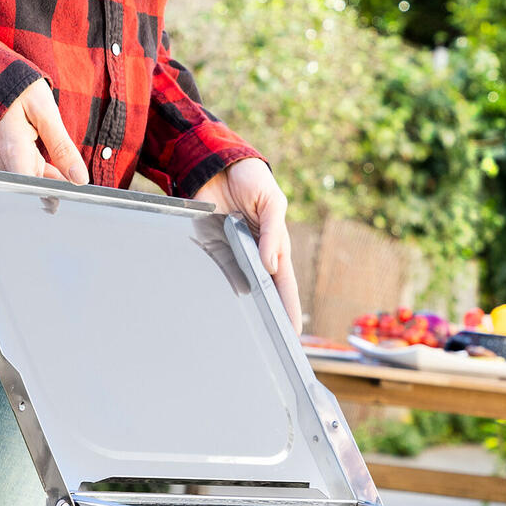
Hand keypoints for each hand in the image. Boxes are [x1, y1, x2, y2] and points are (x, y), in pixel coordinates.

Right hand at [0, 79, 88, 184]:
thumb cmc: (18, 88)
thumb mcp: (45, 112)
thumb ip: (62, 147)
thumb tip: (80, 178)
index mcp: (13, 148)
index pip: (29, 186)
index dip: (50, 195)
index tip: (70, 194)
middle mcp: (6, 158)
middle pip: (32, 186)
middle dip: (55, 190)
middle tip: (75, 186)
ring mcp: (7, 157)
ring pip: (32, 180)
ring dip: (53, 181)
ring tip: (71, 177)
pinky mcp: (11, 155)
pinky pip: (30, 171)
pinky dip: (46, 173)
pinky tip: (61, 171)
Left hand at [194, 158, 301, 333]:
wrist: (217, 163)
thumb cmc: (253, 180)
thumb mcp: (271, 202)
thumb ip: (272, 233)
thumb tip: (271, 265)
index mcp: (276, 246)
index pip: (285, 285)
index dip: (290, 309)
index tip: (293, 334)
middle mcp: (256, 254)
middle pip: (264, 292)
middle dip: (268, 317)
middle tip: (271, 343)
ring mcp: (233, 253)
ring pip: (240, 285)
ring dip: (244, 307)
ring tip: (250, 333)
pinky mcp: (212, 247)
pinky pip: (217, 271)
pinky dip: (221, 286)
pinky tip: (223, 304)